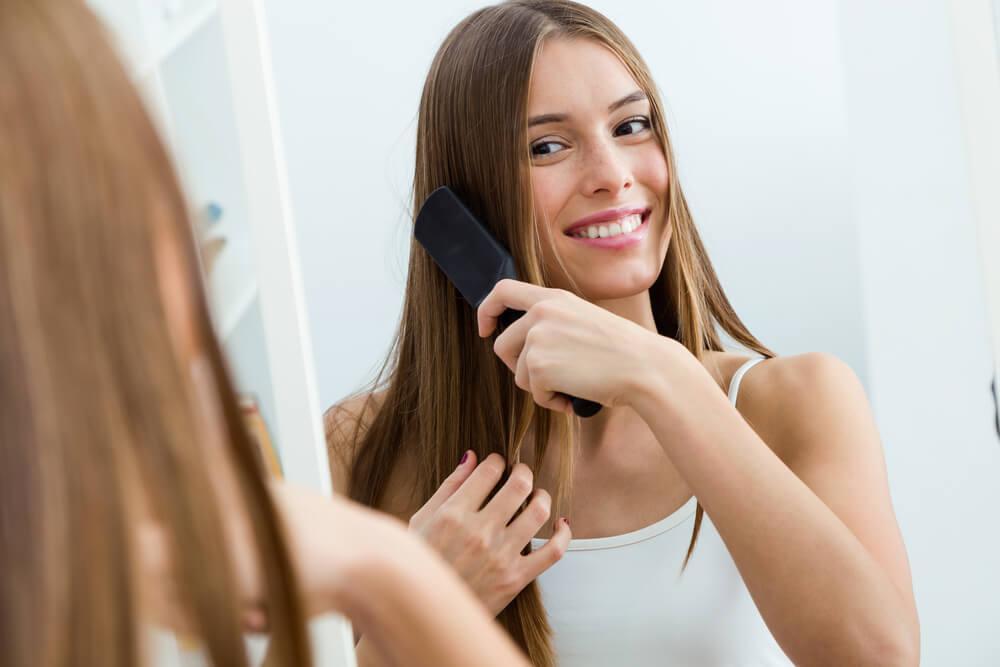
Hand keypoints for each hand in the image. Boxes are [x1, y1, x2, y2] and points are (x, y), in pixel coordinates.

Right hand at [408, 451, 570, 614]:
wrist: (424, 614)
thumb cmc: (421, 563)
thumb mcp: (421, 520)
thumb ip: (448, 487)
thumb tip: (472, 456)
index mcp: (453, 515)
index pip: (489, 471)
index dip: (496, 460)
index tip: (497, 463)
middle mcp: (479, 532)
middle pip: (519, 485)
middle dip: (523, 471)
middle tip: (520, 473)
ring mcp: (500, 556)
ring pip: (539, 511)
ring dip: (542, 496)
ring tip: (536, 496)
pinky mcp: (516, 579)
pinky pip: (554, 551)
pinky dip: (564, 533)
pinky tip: (560, 524)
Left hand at [478, 279, 663, 411]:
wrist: (645, 367)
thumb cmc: (622, 352)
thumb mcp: (585, 321)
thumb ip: (555, 323)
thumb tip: (528, 347)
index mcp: (554, 298)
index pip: (503, 290)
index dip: (487, 310)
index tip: (485, 329)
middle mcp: (542, 313)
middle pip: (502, 345)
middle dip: (520, 368)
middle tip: (549, 378)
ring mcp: (538, 338)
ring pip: (519, 374)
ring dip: (542, 388)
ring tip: (573, 386)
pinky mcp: (539, 366)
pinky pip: (534, 394)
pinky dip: (553, 402)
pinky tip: (576, 396)